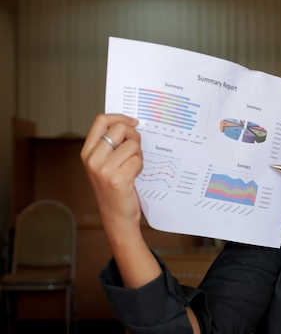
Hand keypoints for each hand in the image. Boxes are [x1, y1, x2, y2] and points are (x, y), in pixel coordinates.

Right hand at [80, 113, 142, 236]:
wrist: (116, 216)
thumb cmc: (114, 189)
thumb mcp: (105, 164)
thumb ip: (110, 145)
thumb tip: (129, 124)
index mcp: (87, 152)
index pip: (101, 120)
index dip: (120, 117)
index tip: (133, 122)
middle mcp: (92, 159)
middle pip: (119, 128)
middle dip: (134, 136)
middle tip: (136, 149)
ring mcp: (104, 169)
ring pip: (132, 145)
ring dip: (138, 155)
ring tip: (132, 168)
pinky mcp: (118, 178)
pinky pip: (137, 160)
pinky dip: (140, 166)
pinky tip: (134, 177)